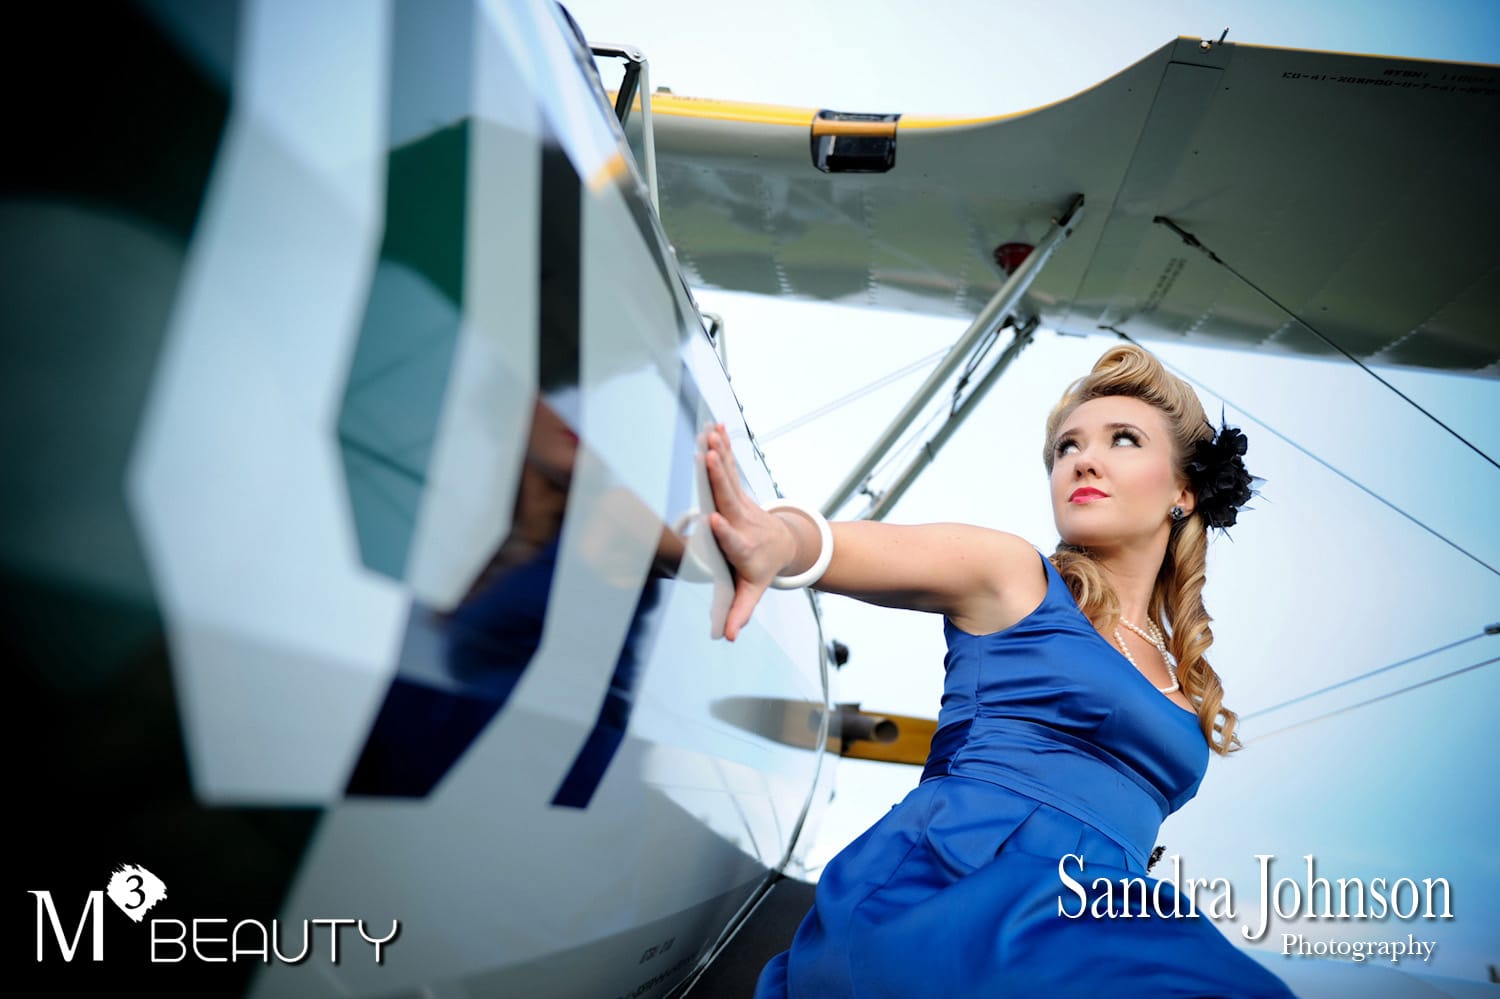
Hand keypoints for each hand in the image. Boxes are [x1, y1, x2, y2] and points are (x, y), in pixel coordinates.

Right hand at [700, 422, 795, 640]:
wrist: (787, 544)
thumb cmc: (762, 568)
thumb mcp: (752, 592)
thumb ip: (739, 611)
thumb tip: (727, 638)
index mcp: (744, 547)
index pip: (734, 540)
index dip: (725, 532)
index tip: (714, 520)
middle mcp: (744, 521)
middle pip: (730, 498)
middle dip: (720, 479)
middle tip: (710, 458)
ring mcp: (744, 502)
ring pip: (730, 477)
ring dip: (720, 455)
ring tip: (710, 435)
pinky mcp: (740, 489)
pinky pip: (730, 466)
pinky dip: (722, 447)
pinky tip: (713, 427)